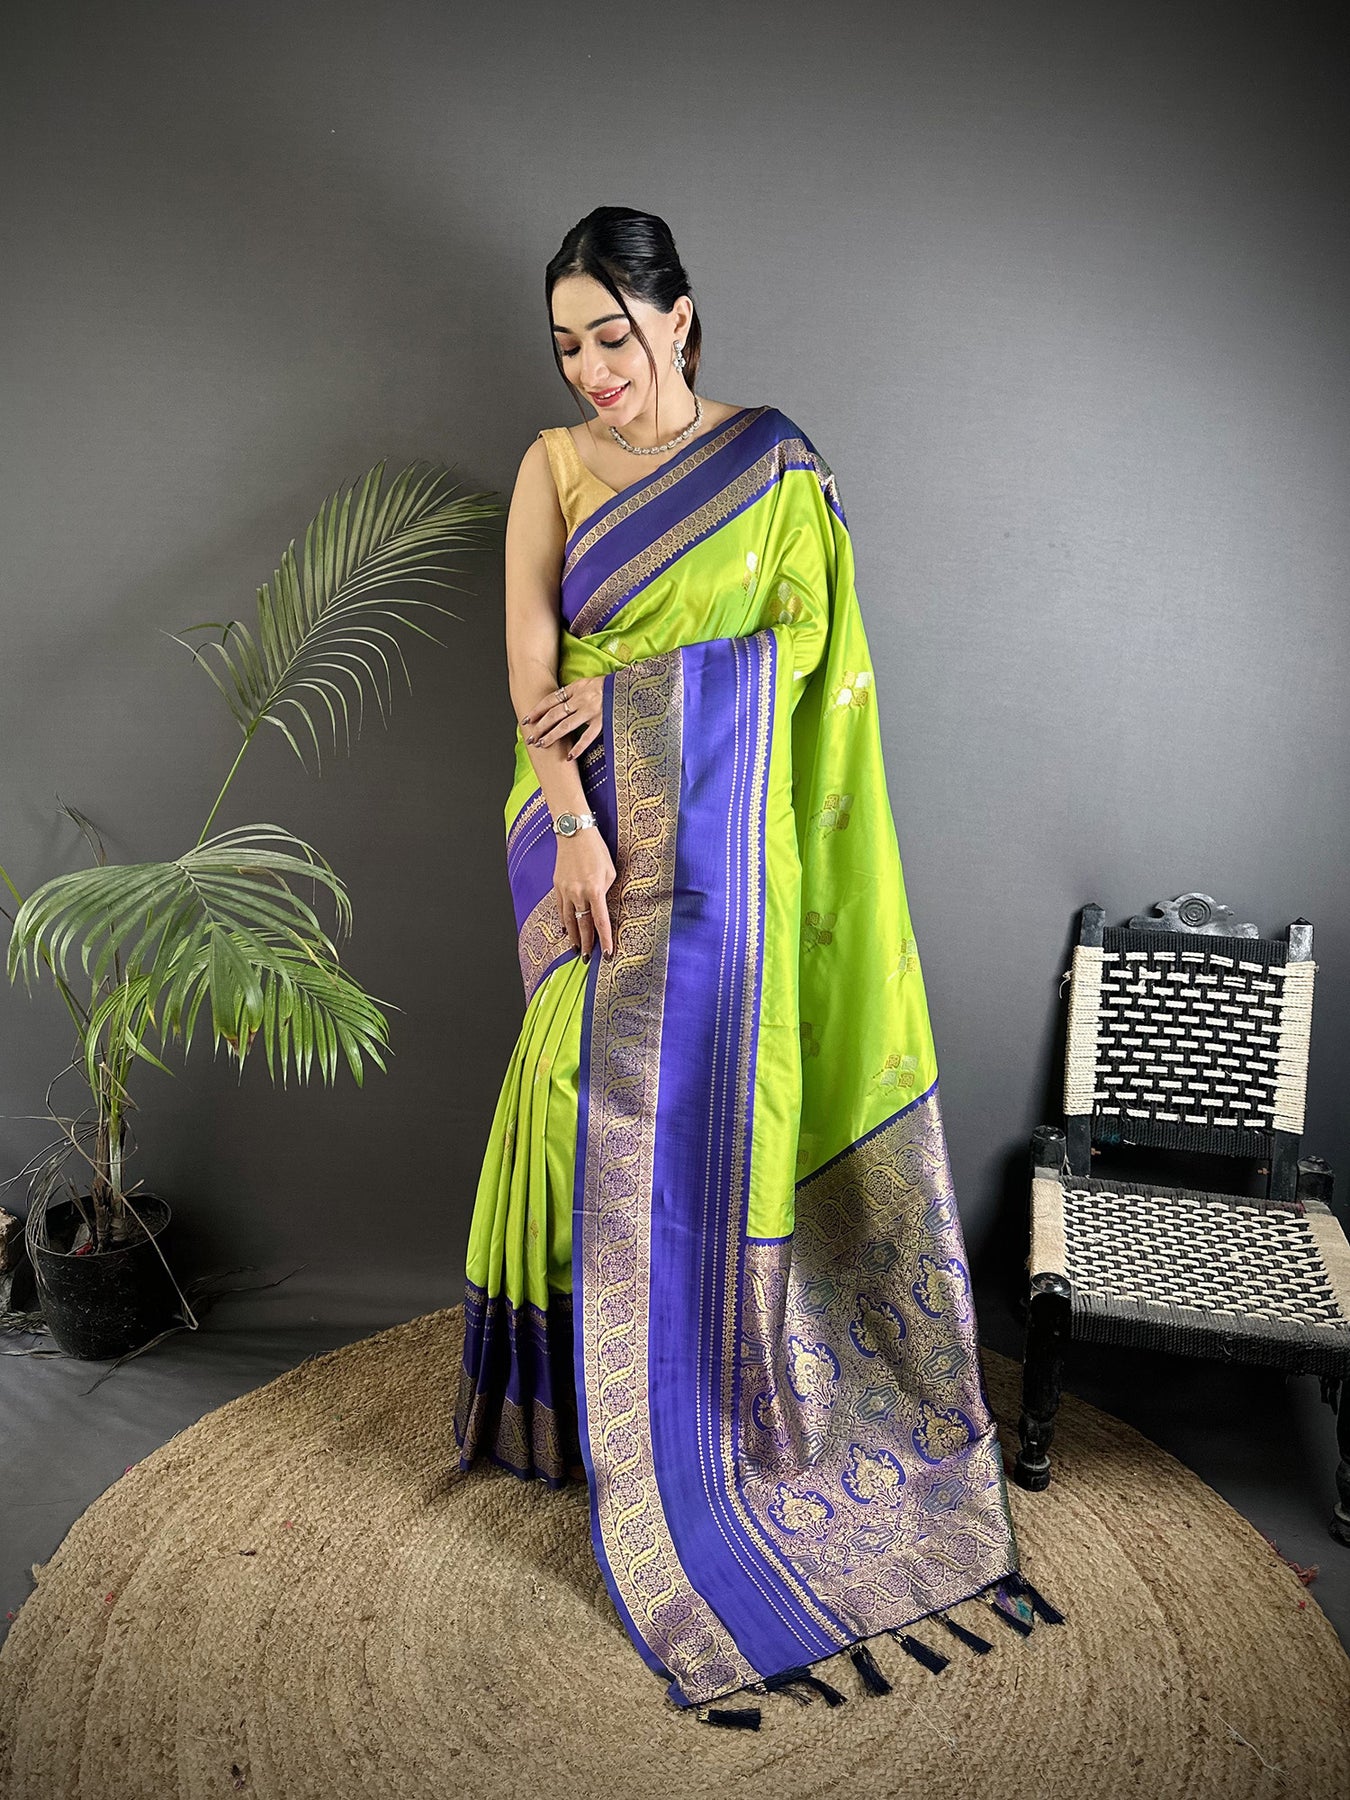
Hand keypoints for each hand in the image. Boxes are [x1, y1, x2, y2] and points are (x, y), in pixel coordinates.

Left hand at [521, 676, 603, 760]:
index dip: (537, 710)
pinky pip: (587, 737)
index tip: (527, 720)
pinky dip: (578, 747)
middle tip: (531, 737)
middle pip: (554, 714)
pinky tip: (569, 756)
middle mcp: (581, 699)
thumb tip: (555, 704)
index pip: (550, 700)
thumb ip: (573, 693)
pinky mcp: (603, 722)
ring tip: (542, 745)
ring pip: (566, 726)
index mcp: (576, 688)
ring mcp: (591, 711)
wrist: (629, 686)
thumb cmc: (608, 686)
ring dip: (552, 736)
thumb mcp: (587, 684)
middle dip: (541, 726)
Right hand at [555, 828, 615, 960]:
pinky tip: (566, 930)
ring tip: (576, 950)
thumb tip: (602, 906)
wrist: (574, 833)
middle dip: (587, 943)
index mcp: (595, 889)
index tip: (608, 953)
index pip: (601, 921)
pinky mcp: (557, 886)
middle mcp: (578, 893)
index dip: (604, 939)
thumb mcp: (610, 871)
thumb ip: (606, 891)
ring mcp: (565, 890)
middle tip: (588, 959)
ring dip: (573, 937)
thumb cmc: (596, 850)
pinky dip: (564, 921)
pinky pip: (560, 909)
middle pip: (583, 925)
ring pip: (569, 920)